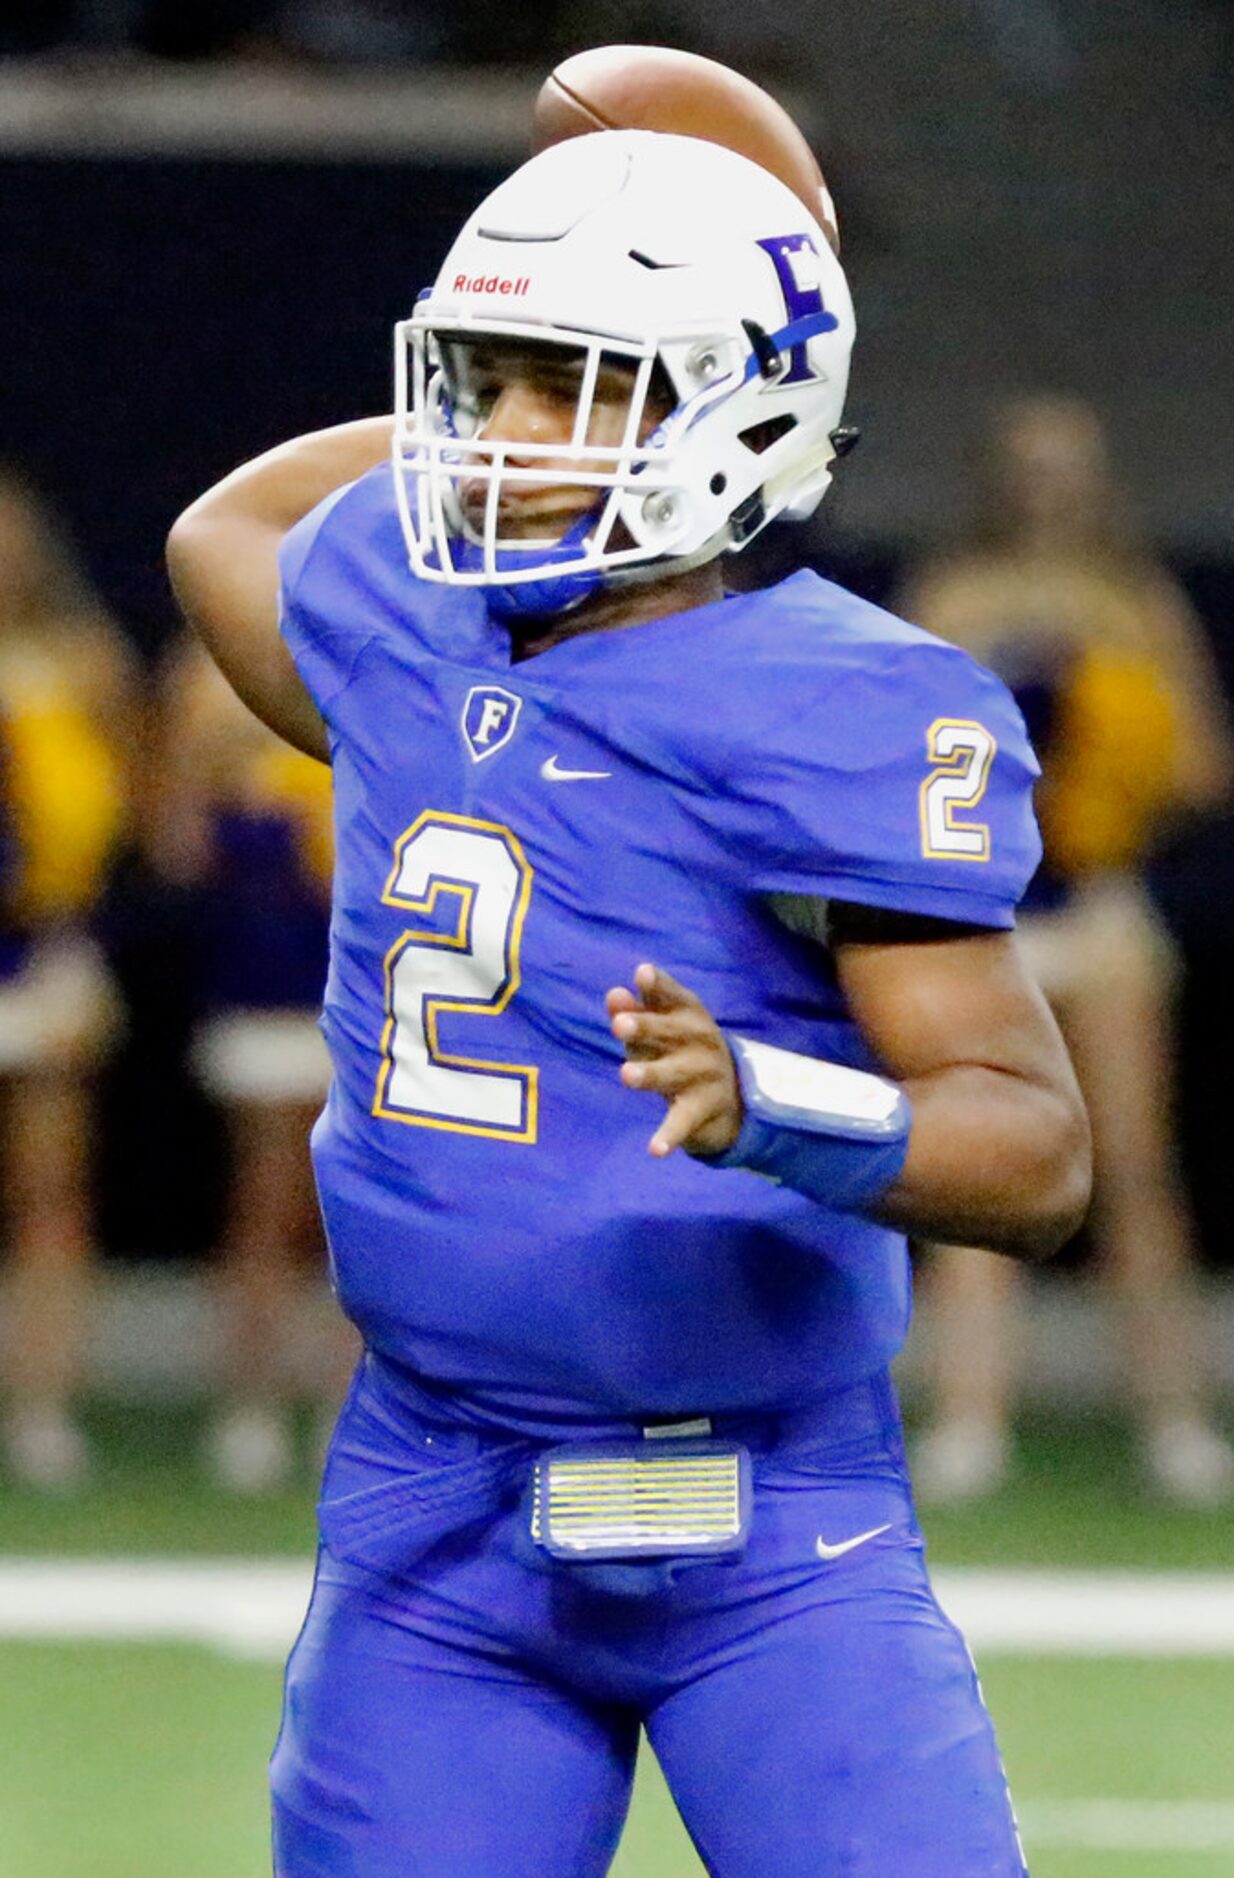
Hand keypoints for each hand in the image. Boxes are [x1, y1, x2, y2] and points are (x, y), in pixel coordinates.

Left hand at [605, 963, 742, 1158]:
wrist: (732, 1097)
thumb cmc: (682, 1050)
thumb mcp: (662, 1028)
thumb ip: (636, 1012)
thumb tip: (613, 994)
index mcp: (690, 1015)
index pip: (674, 996)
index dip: (658, 986)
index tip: (642, 973)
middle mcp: (700, 1042)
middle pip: (670, 1033)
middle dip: (646, 1027)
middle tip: (619, 1026)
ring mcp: (703, 1077)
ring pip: (672, 1074)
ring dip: (651, 1075)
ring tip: (626, 1075)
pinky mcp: (701, 1110)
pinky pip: (682, 1122)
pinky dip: (669, 1136)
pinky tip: (654, 1150)